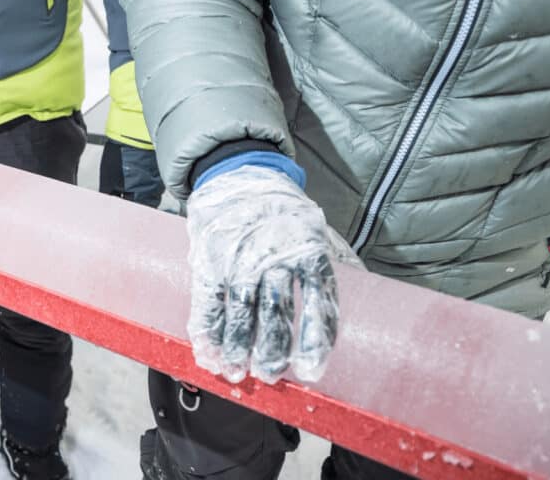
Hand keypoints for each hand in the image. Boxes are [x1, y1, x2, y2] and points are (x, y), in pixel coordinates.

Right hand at [185, 165, 359, 383]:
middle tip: (270, 375)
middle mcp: (274, 256)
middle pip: (276, 312)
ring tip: (239, 372)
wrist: (238, 174)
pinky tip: (210, 354)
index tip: (310, 371)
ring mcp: (239, 259)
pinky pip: (209, 302)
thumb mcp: (313, 233)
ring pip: (241, 311)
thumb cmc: (281, 214)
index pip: (317, 302)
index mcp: (308, 251)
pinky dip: (208, 331)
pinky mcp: (210, 260)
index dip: (314, 341)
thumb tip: (341, 315)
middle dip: (272, 350)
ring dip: (238, 347)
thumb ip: (319, 272)